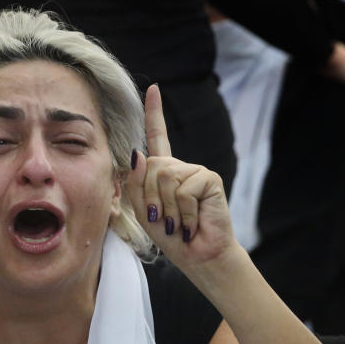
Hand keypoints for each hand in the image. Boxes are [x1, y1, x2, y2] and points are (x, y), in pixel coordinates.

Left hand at [126, 85, 237, 270]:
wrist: (197, 255)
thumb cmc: (170, 235)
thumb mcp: (143, 211)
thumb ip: (135, 183)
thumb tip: (138, 153)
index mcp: (163, 171)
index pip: (157, 137)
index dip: (155, 113)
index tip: (154, 88)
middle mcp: (180, 167)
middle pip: (150, 166)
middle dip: (149, 198)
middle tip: (163, 220)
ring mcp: (195, 171)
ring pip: (164, 178)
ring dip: (166, 208)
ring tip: (178, 222)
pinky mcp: (209, 179)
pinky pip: (182, 189)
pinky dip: (182, 211)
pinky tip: (192, 221)